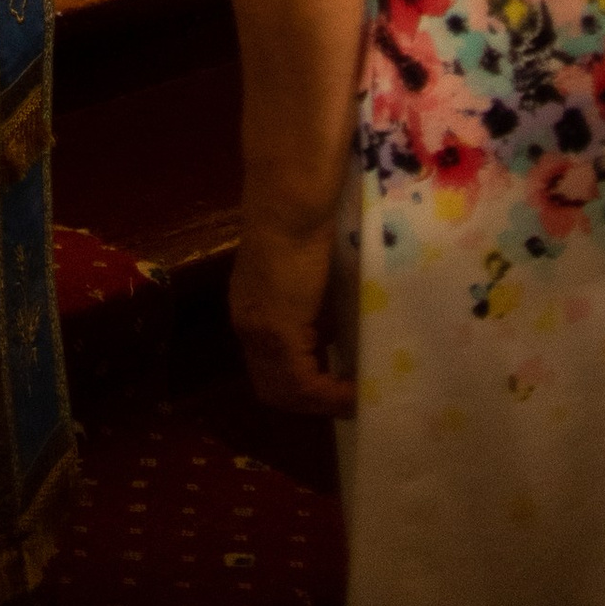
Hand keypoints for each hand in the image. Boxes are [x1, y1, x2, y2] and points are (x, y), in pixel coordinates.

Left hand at [229, 206, 354, 418]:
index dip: (302, 386)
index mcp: (253, 311)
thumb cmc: (306, 227)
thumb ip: (314, 311)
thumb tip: (336, 340)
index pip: (270, 369)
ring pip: (284, 391)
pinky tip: (355, 390)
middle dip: (311, 401)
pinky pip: (301, 383)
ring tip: (355, 397)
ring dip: (321, 401)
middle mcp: (249, 324)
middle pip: (273, 388)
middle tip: (346, 397)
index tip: (337, 387)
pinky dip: (329, 394)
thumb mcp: (310, 281)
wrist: (292, 204)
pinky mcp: (277, 330)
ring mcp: (259, 330)